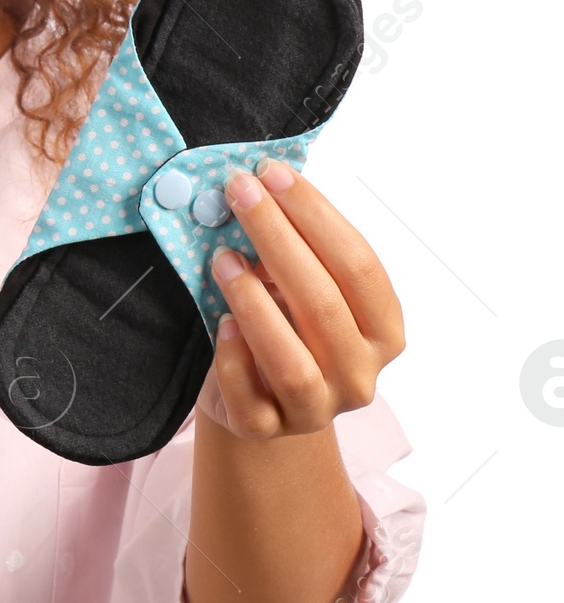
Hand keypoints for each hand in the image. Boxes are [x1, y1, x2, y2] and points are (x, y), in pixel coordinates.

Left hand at [195, 158, 403, 439]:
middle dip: (278, 238)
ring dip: (254, 302)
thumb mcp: (299, 288)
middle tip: (239, 193)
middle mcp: (361, 374)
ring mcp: (318, 409)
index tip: (274, 172)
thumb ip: (293, 250)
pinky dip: (234, 358)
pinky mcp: (267, 429)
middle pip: (324, 302)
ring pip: (292, 361)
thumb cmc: (283, 327)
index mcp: (384, 330)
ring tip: (222, 258)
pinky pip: (250, 398)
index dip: (316, 214)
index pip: (359, 264)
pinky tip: (220, 323)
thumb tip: (257, 187)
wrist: (253, 399)